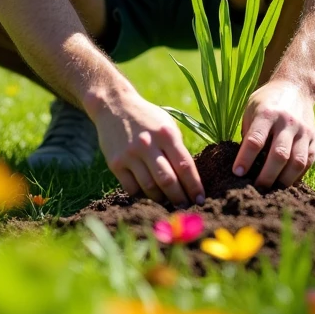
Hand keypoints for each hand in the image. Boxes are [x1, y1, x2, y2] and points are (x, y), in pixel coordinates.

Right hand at [89, 84, 204, 206]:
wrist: (114, 106)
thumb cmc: (147, 118)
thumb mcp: (166, 124)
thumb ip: (176, 148)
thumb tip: (189, 179)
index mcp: (166, 133)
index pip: (185, 166)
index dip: (194, 186)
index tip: (201, 200)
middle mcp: (148, 144)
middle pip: (168, 180)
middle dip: (179, 198)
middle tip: (185, 207)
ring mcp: (130, 154)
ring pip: (150, 188)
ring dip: (162, 199)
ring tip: (168, 202)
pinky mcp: (115, 163)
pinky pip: (132, 188)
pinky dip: (142, 195)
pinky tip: (148, 194)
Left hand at [234, 79, 314, 188]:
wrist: (296, 87)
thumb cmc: (266, 101)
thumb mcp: (251, 109)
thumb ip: (248, 133)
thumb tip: (242, 164)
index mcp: (267, 113)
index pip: (255, 140)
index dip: (245, 159)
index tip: (237, 173)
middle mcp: (287, 122)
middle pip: (279, 155)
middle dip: (266, 176)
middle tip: (255, 189)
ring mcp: (302, 132)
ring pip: (296, 162)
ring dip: (283, 181)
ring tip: (271, 191)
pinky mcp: (313, 140)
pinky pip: (307, 163)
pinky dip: (296, 177)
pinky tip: (285, 184)